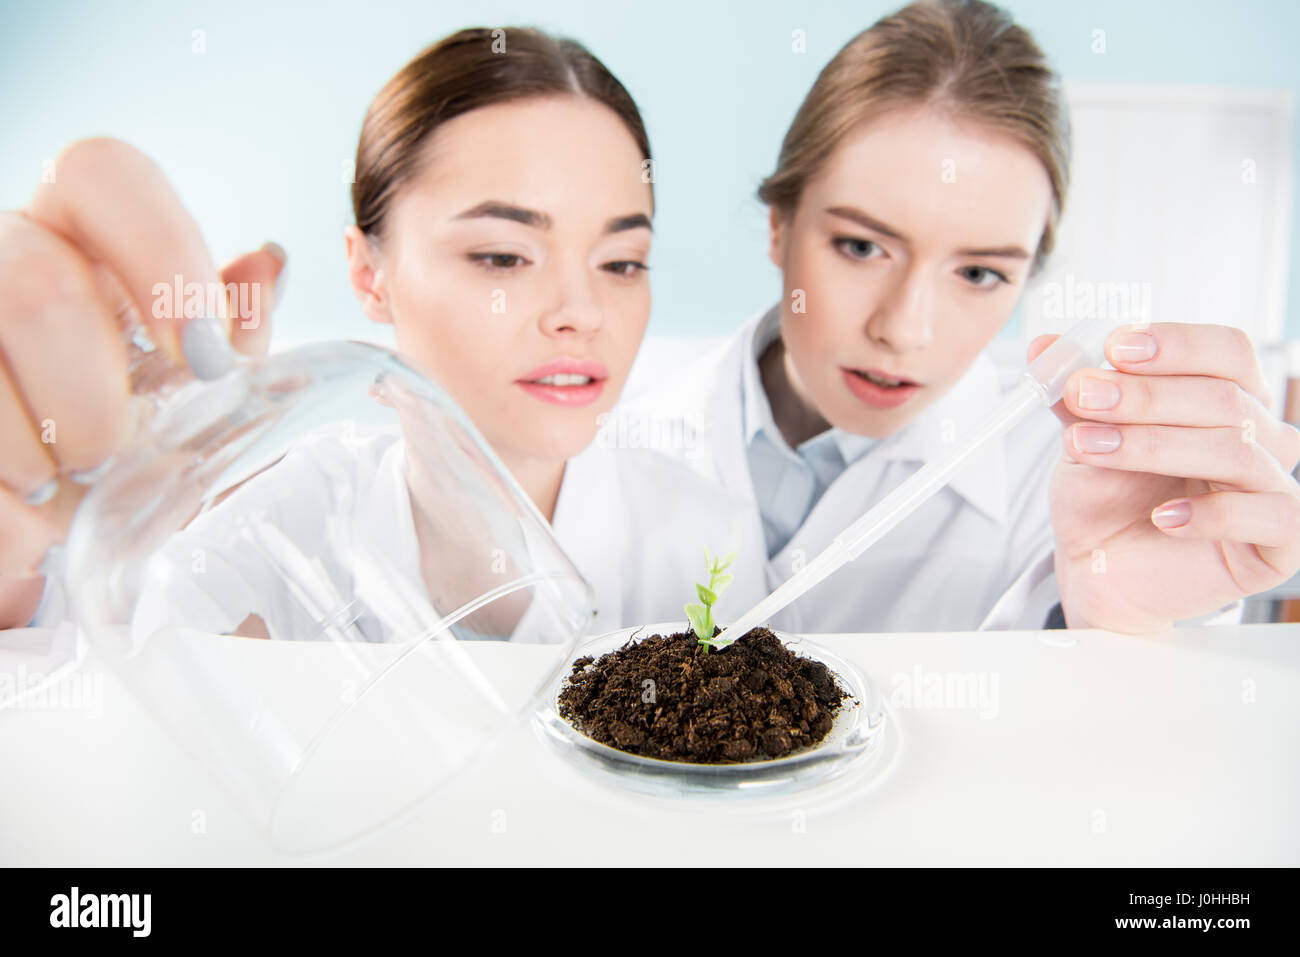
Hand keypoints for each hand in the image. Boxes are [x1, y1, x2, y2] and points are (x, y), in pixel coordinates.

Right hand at [0, 137, 286, 626]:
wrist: (52, 536)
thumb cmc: (128, 453)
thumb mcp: (195, 397)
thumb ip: (231, 334)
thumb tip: (266, 265)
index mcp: (76, 236)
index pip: (103, 172)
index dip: (160, 254)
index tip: (204, 359)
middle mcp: (0, 253)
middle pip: (37, 284)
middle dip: (94, 396)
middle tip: (115, 452)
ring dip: (42, 445)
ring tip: (67, 484)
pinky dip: (11, 497)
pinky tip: (30, 510)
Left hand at [1029, 322, 1299, 632]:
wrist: (1100, 570)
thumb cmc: (1106, 499)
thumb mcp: (1084, 438)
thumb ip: (1075, 395)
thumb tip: (1044, 346)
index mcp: (1229, 396)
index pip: (1228, 351)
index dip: (1177, 343)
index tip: (1114, 347)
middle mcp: (1263, 436)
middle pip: (1225, 397)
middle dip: (1144, 395)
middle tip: (1083, 396)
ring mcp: (1275, 487)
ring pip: (1236, 450)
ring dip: (1154, 444)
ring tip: (1089, 448)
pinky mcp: (1280, 544)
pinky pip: (1268, 516)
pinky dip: (1209, 514)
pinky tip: (1161, 516)